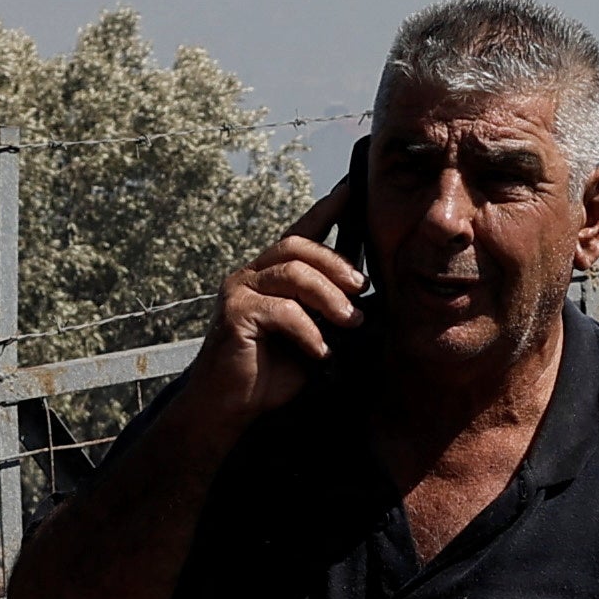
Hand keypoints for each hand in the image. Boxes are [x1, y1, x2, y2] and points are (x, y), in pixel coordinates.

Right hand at [202, 182, 366, 424]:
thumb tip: (367, 297)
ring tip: (350, 322)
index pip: (298, 234)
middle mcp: (250, 275)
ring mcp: (238, 291)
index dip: (325, 211)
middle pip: (297, 248)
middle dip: (336, 264)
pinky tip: (321, 351)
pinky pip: (281, 310)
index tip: (351, 191)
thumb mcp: (312, 335)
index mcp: (269, 275)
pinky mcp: (234, 314)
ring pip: (292, 273)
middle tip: (362, 289)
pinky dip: (308, 331)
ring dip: (328, 297)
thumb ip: (329, 311)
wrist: (231, 407)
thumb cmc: (272, 373)